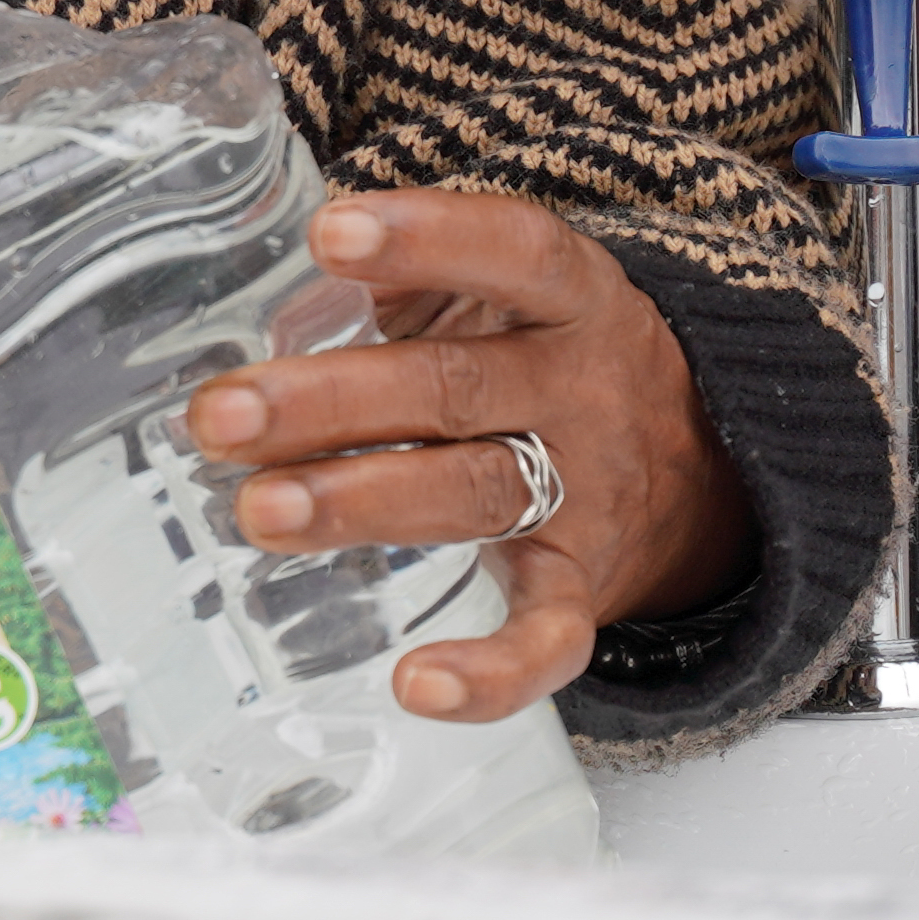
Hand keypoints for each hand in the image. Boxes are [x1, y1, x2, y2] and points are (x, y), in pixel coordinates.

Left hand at [181, 188, 741, 723]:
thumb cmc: (538, 358)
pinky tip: (416, 687)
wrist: (697, 462)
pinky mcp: (581, 587)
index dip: (426, 238)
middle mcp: (580, 389)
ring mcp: (584, 492)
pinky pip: (550, 639)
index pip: (511, 251)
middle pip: (455, 388)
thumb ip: (399, 288)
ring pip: (475, 494)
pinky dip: (492, 675)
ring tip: (259, 512)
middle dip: (330, 402)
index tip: (328, 232)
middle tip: (221, 417)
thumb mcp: (496, 294)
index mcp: (566, 296)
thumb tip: (260, 299)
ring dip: (360, 504)